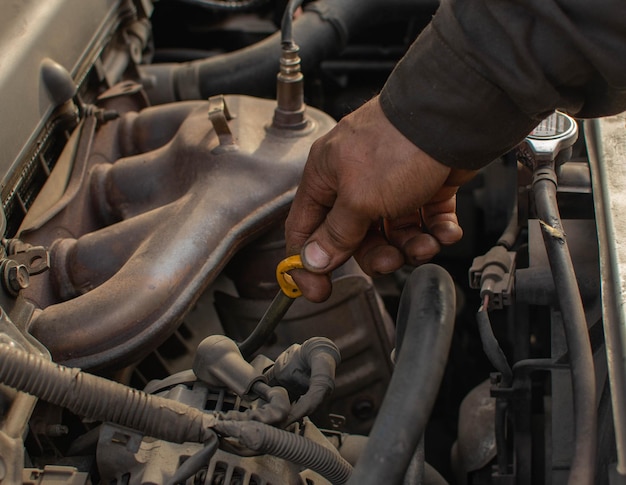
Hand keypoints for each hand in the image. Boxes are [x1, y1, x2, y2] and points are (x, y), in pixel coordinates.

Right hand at [285, 96, 474, 301]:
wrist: (455, 117)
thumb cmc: (400, 144)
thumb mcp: (359, 199)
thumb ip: (335, 233)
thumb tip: (312, 259)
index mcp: (327, 176)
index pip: (304, 228)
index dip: (308, 263)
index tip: (318, 291)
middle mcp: (355, 179)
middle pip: (353, 236)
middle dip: (375, 255)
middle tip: (391, 261)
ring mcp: (390, 181)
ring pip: (391, 232)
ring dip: (409, 246)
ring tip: (426, 244)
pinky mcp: (422, 184)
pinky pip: (423, 219)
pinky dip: (434, 230)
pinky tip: (444, 230)